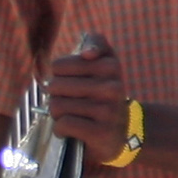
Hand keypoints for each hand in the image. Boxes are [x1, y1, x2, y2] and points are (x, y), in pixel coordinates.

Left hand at [47, 32, 130, 162]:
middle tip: (71, 103)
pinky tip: (71, 131)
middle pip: (55, 86)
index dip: (58, 78)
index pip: (59, 66)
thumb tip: (88, 53)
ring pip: (57, 106)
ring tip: (74, 117)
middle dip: (57, 97)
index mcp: (111, 66)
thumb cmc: (103, 97)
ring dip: (58, 115)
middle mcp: (113, 86)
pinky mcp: (101, 132)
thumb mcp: (104, 64)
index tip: (73, 82)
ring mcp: (108, 110)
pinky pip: (63, 124)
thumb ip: (95, 43)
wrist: (122, 134)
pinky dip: (60, 130)